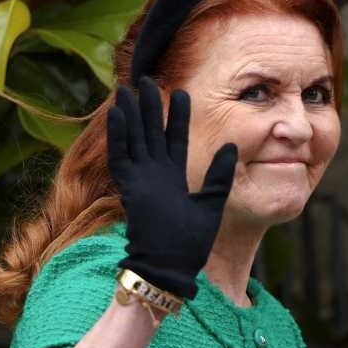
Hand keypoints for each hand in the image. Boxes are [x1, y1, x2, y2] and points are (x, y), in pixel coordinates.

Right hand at [107, 76, 237, 299]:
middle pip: (150, 132)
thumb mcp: (211, 204)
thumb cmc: (190, 244)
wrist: (170, 267)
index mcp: (173, 178)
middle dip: (148, 106)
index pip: (175, 139)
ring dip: (129, 114)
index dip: (177, 117)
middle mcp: (154, 175)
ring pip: (133, 139)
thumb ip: (219, 175)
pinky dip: (118, 136)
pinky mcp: (129, 188)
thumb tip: (231, 146)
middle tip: (146, 80)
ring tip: (127, 88)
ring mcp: (140, 180)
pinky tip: (116, 114)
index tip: (181, 92)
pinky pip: (120, 157)